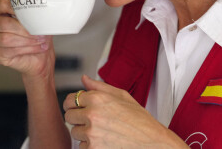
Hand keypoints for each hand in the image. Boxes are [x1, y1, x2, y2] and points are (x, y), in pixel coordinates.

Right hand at [0, 0, 54, 79]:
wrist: (39, 53)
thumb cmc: (35, 31)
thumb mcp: (34, 12)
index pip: (4, 3)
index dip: (18, 9)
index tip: (32, 14)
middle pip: (5, 24)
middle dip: (25, 29)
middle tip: (40, 32)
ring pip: (7, 39)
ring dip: (27, 41)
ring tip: (41, 41)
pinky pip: (8, 52)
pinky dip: (25, 50)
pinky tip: (35, 48)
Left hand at [63, 75, 187, 148]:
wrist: (152, 143)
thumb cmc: (139, 120)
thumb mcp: (122, 96)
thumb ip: (99, 86)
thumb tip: (84, 79)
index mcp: (97, 98)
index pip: (70, 100)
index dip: (73, 104)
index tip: (77, 108)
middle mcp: (92, 115)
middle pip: (69, 117)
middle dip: (78, 119)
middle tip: (93, 121)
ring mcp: (91, 134)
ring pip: (75, 133)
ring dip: (84, 133)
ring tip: (103, 132)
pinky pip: (82, 147)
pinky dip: (90, 146)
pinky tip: (105, 142)